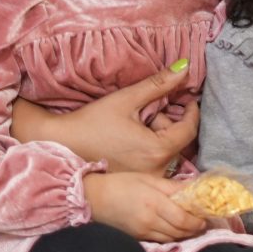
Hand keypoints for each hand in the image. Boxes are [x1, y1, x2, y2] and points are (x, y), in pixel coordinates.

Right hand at [12, 69, 193, 173]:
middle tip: (145, 110)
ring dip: (159, 134)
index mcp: (156, 151)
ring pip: (167, 151)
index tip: (188, 98)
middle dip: (167, 121)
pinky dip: (151, 148)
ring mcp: (146, 181)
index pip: (189, 130)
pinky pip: (156, 162)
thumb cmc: (91, 122)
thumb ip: (158, 84)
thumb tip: (185, 68)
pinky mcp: (137, 183)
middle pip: (177, 141)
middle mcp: (156, 171)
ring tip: (134, 124)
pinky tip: (132, 139)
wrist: (61, 145)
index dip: (192, 111)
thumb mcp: (126, 99)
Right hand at [83, 171, 209, 242]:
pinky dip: (171, 237)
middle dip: (195, 229)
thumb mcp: (149, 179)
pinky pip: (160, 240)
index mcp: (154, 203)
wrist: (94, 198)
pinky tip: (176, 230)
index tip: (206, 217)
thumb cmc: (123, 183)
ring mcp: (142, 232)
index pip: (183, 219)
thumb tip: (195, 188)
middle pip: (180, 231)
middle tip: (204, 222)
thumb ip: (173, 186)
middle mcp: (149, 221)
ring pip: (172, 239)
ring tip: (193, 227)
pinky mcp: (137, 238)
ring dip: (185, 235)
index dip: (197, 221)